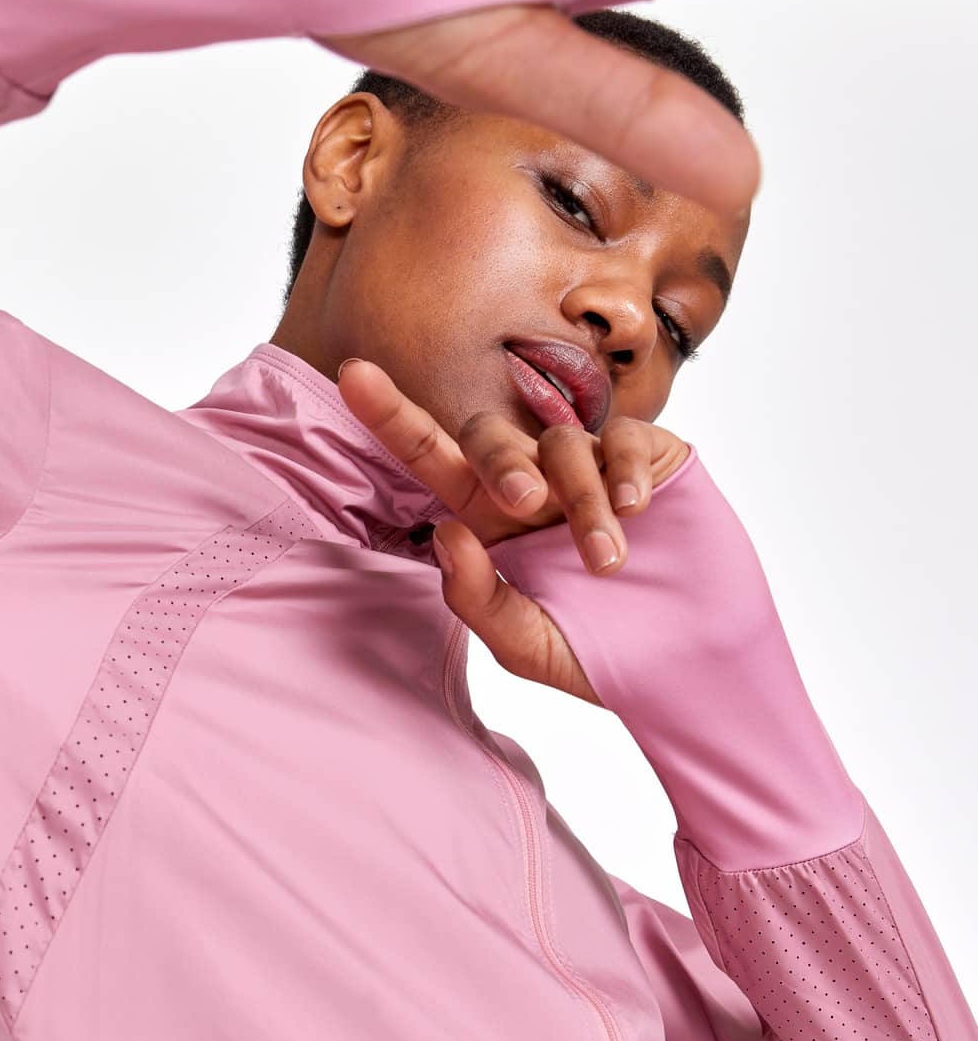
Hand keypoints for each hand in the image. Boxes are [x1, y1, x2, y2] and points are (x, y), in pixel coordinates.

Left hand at [338, 358, 689, 703]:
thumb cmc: (599, 657)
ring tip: (607, 561)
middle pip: (491, 435)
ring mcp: (593, 467)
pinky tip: (637, 511)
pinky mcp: (652, 458)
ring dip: (582, 499)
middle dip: (502, 462)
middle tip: (526, 504)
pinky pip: (623, 438)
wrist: (688, 667)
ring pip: (564, 440)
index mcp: (490, 520)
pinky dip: (624, 470)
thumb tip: (445, 532)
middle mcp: (536, 483)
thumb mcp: (526, 644)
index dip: (392, 414)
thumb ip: (477, 597)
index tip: (352, 372)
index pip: (431, 457)